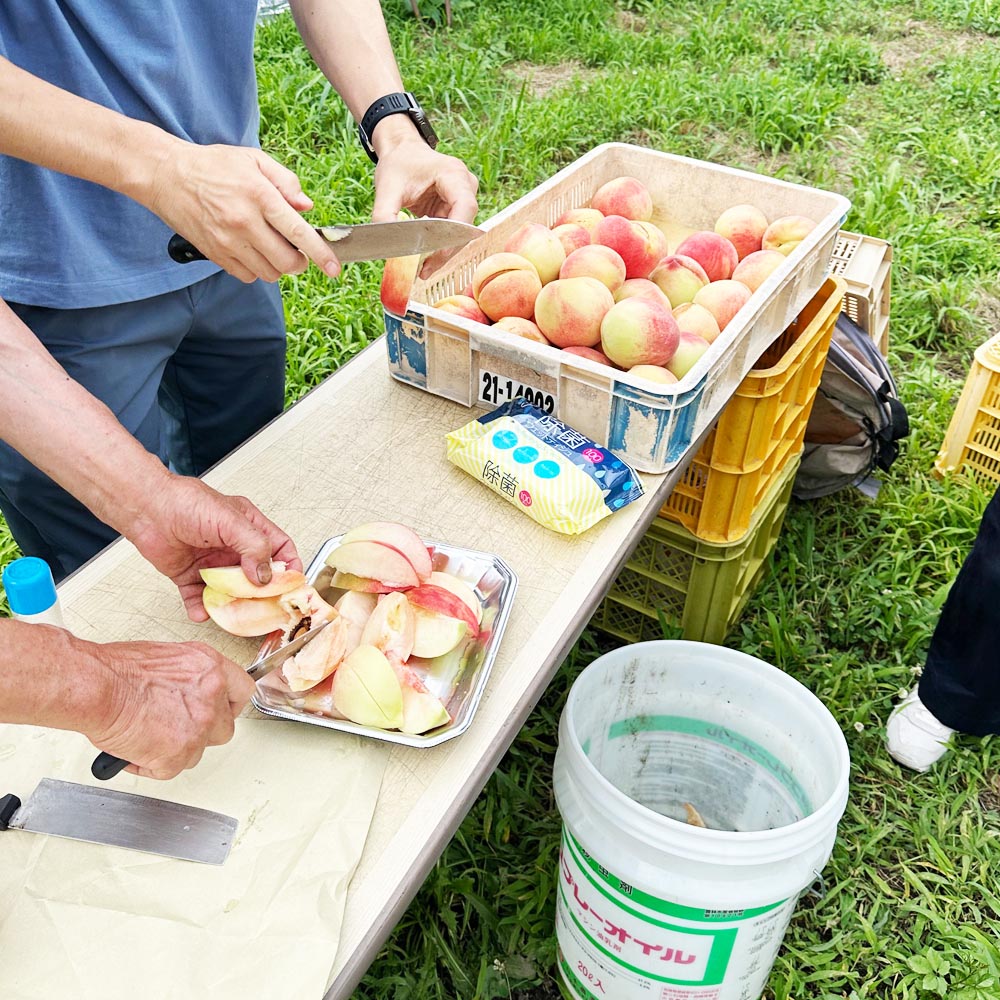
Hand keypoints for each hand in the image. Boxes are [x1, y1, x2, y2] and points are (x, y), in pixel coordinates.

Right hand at [85, 638, 255, 779]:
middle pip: (223, 728)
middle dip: (202, 733)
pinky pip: (169, 770)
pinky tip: (133, 749)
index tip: (219, 710)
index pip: (243, 690)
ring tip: (147, 736)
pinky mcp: (178, 755)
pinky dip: (149, 765)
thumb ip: (189, 677)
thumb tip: (186, 690)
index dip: (230, 705)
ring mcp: (198, 728)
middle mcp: (212, 697)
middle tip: (176, 729)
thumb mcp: (169, 658)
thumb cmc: (119, 669)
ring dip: (176, 750)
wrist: (98, 687)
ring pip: (197, 752)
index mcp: (211, 668)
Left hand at [123, 474, 300, 621]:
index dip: (289, 567)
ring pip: (230, 591)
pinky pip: (198, 597)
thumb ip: (254, 547)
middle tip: (265, 608)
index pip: (280, 549)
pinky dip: (201, 608)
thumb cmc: (186, 503)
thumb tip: (265, 576)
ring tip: (233, 614)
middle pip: (257, 575)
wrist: (146, 508)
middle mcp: (232, 546)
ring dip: (232, 604)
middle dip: (262, 593)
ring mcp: (211, 562)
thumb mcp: (230, 521)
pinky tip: (201, 612)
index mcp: (249, 527)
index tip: (292, 586)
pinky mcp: (189, 574)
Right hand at [142, 140, 341, 282]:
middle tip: (297, 251)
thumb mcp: (254, 160)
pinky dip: (257, 270)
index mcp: (259, 196)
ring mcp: (228, 241)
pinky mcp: (215, 254)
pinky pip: (247, 276)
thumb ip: (286, 182)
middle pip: (287, 263)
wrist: (167, 175)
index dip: (321, 254)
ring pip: (269, 274)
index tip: (335, 269)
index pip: (298, 233)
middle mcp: (244, 222)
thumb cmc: (214, 166)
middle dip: (300, 262)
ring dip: (278, 267)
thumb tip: (307, 207)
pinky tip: (253, 251)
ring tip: (272, 247)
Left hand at [370, 137, 479, 277]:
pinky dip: (439, 247)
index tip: (437, 253)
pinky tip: (425, 260)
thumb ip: (384, 213)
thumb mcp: (386, 186)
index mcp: (453, 174)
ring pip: (460, 234)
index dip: (455, 233)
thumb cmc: (398, 164)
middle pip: (464, 227)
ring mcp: (463, 199)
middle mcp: (465, 186)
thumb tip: (387, 244)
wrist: (402, 152)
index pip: (465, 207)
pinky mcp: (456, 210)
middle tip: (425, 271)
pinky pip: (452, 234)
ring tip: (424, 270)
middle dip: (446, 250)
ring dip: (443, 252)